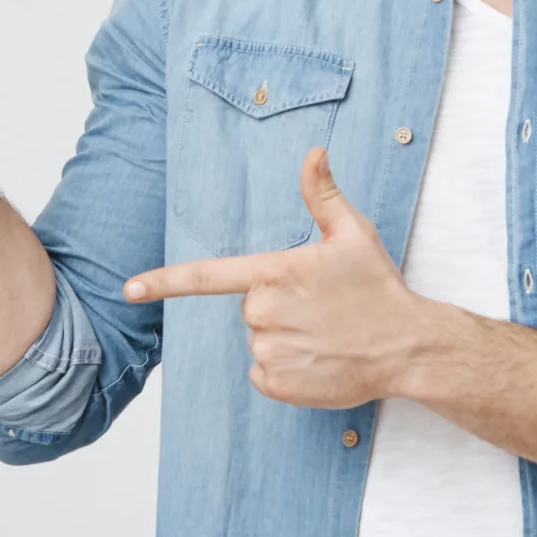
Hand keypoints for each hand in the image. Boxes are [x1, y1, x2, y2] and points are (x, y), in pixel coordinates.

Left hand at [124, 148, 434, 408]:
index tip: (129, 289)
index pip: (207, 277)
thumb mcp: (353, 234)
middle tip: (321, 309)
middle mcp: (264, 312)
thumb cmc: (378, 288)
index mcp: (274, 272)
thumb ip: (322, 194)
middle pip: (250, 309)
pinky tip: (320, 360)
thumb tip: (314, 152)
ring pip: (259, 342)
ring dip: (285, 340)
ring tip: (326, 336)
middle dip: (279, 308)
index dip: (164, 282)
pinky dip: (287, 371)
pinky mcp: (277, 384)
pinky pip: (265, 374)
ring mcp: (269, 351)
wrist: (407, 347)